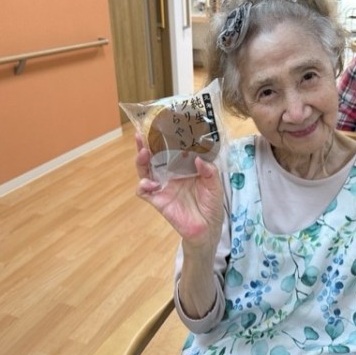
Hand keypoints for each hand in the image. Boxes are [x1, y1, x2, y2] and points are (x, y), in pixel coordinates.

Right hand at [135, 134, 223, 249]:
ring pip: (145, 171)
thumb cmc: (211, 203)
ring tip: (143, 153)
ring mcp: (162, 187)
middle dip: (145, 145)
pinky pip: (144, 191)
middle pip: (153, 157)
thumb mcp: (214, 184)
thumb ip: (209, 171)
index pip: (170, 150)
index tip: (160, 127)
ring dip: (141, 161)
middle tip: (141, 135)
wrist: (208, 227)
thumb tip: (198, 159)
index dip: (163, 139)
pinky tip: (152, 184)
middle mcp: (170, 174)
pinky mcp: (158, 200)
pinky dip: (144, 185)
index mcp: (183, 167)